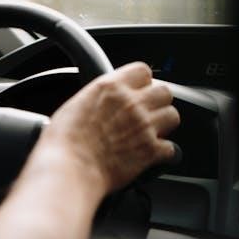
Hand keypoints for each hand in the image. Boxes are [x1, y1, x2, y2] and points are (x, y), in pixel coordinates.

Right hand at [42, 62, 179, 193]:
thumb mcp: (77, 103)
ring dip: (163, 123)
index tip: (138, 88)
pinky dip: (162, 152)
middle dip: (157, 100)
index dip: (141, 80)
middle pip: (165, 91)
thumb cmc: (65, 140)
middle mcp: (132, 103)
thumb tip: (106, 100)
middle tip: (147, 110)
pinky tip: (150, 153)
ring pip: (173, 116)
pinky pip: (171, 147)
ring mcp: (145, 126)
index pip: (143, 70)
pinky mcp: (151, 151)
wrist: (70, 168)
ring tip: (151, 130)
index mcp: (111, 86)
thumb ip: (99, 96)